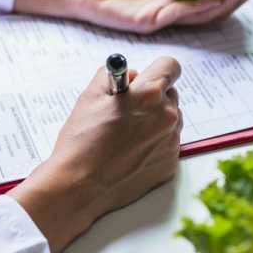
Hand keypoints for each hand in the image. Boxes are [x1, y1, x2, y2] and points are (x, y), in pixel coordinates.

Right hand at [9, 57, 181, 252]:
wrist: (80, 187)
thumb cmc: (82, 140)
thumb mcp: (90, 96)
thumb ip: (114, 76)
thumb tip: (133, 76)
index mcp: (149, 94)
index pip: (170, 66)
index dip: (159, 69)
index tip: (150, 76)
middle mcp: (167, 116)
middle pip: (170, 94)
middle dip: (153, 97)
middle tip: (129, 110)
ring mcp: (171, 141)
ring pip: (171, 120)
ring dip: (156, 121)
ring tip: (128, 135)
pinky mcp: (171, 163)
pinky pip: (168, 143)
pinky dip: (155, 144)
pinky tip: (132, 153)